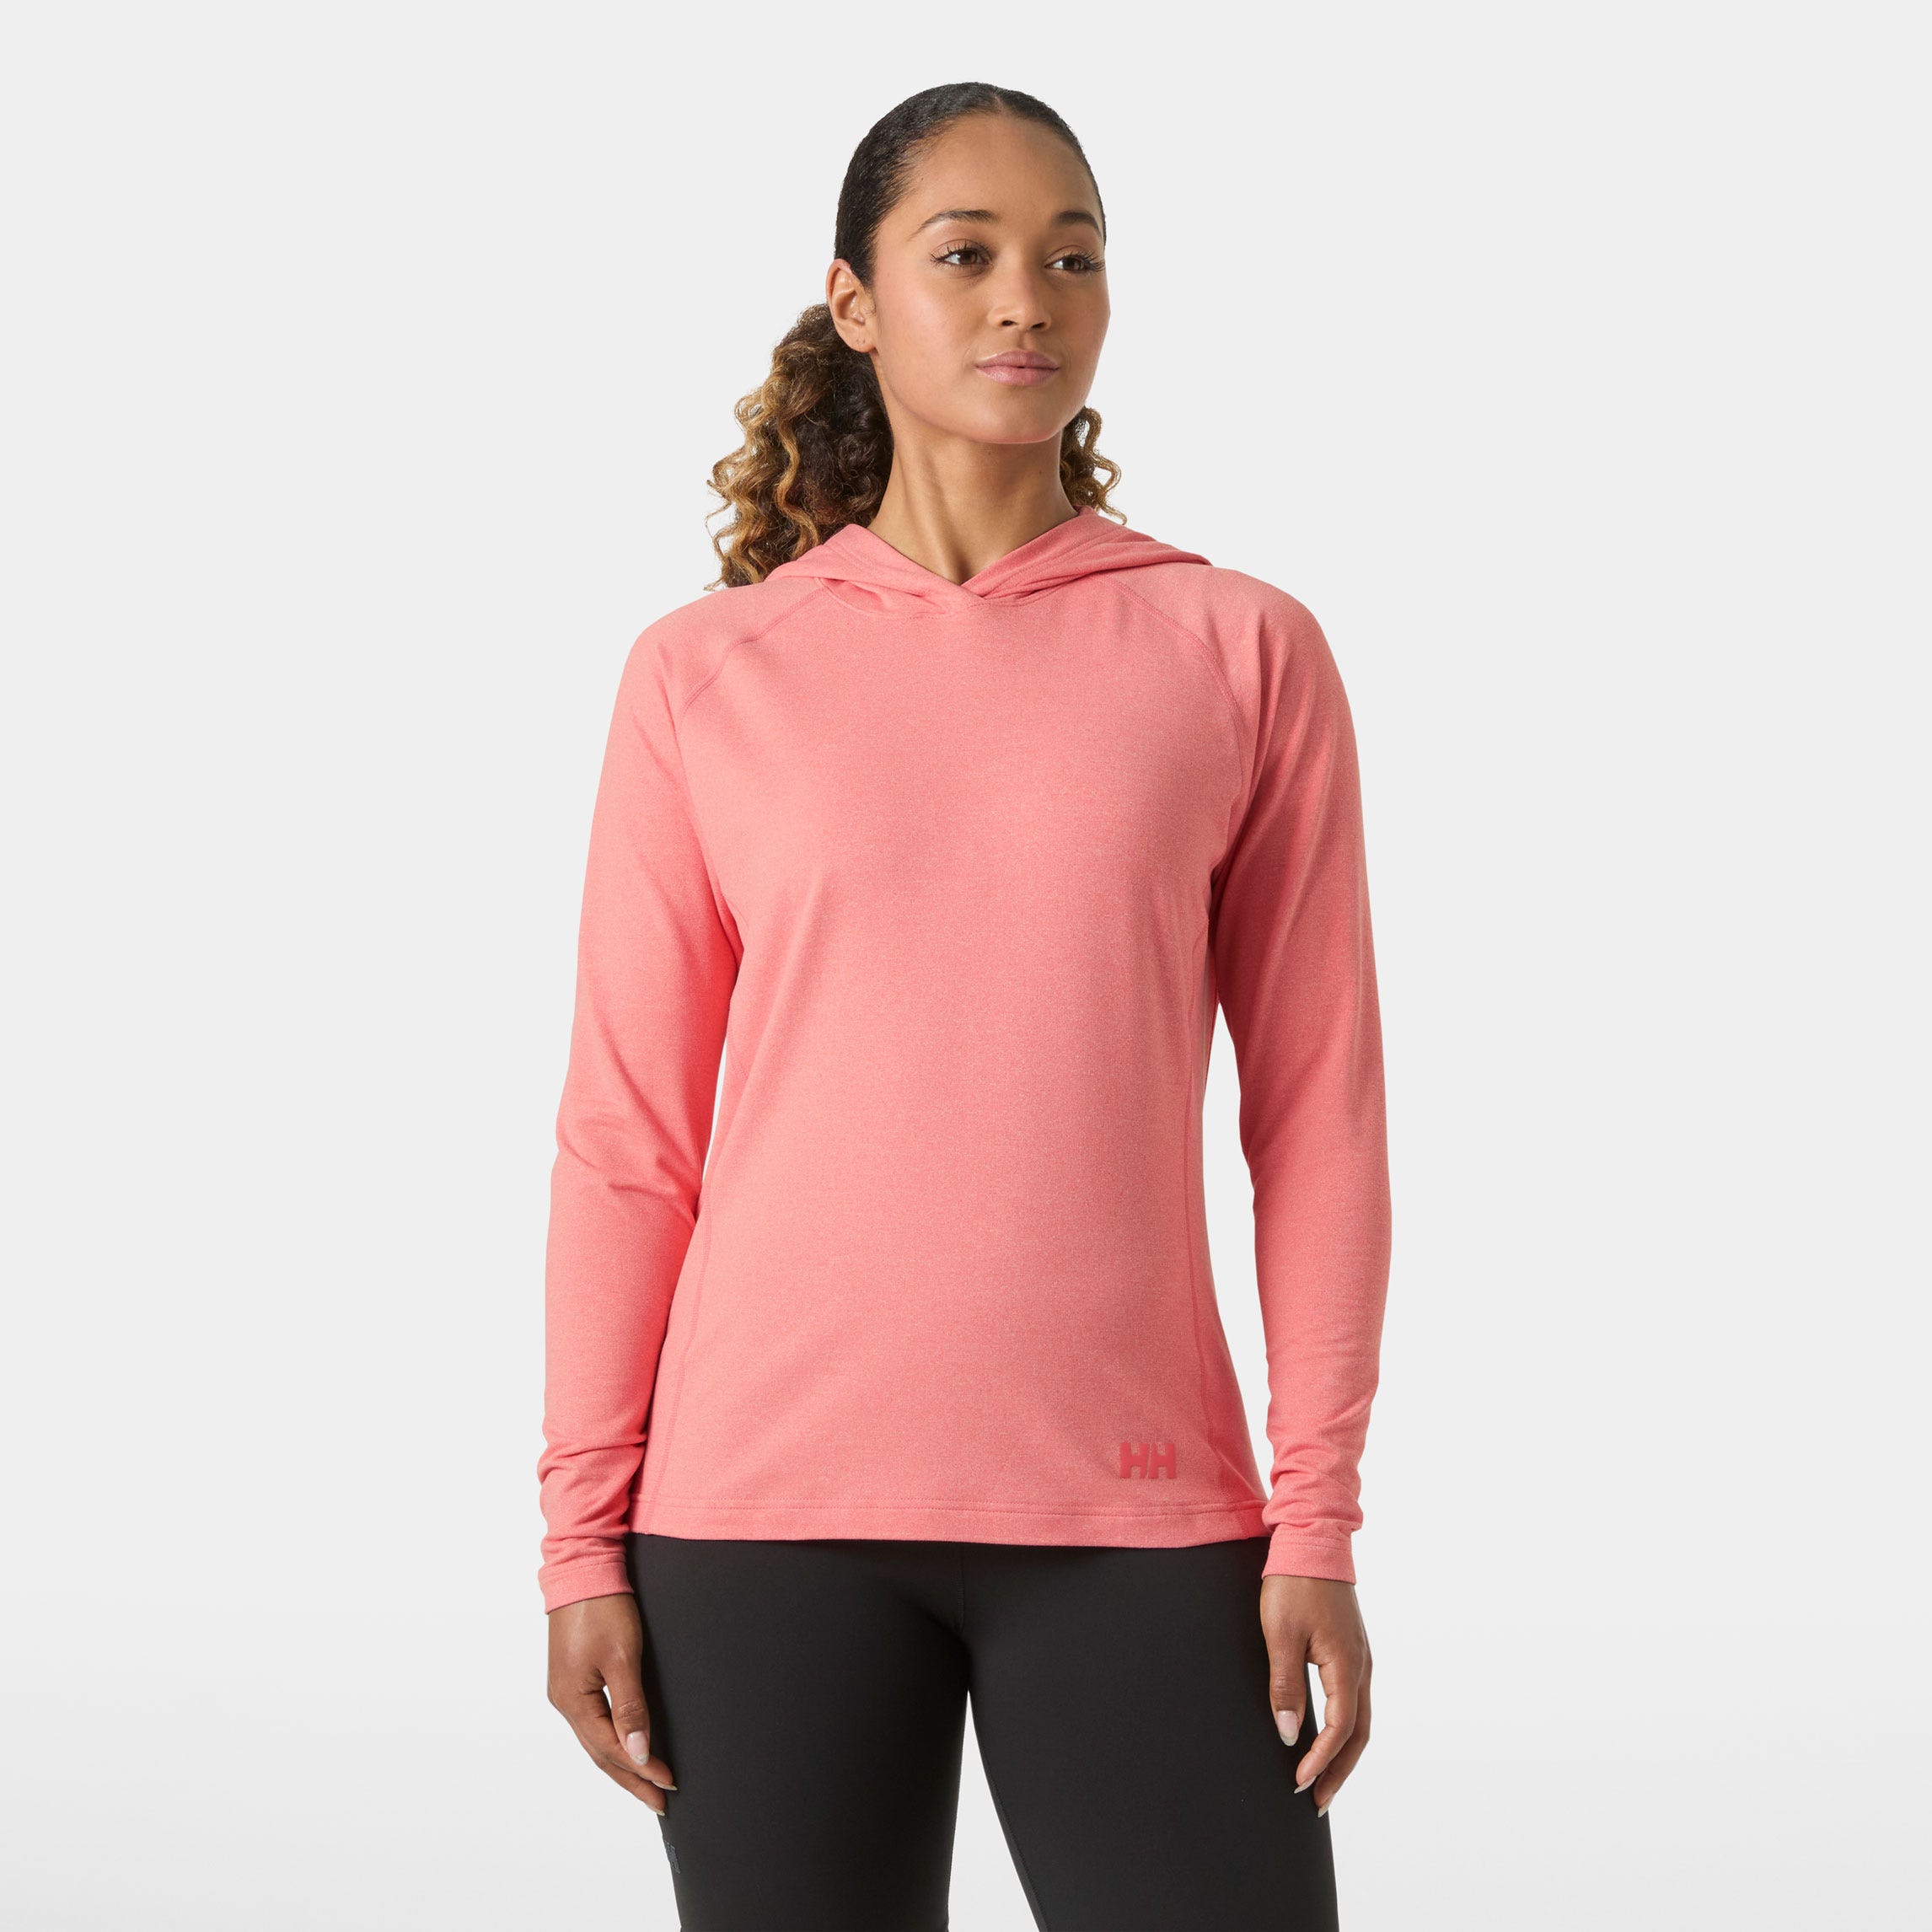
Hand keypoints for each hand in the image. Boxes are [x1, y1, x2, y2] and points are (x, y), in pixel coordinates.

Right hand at [546, 1592, 676, 1812]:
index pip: (612, 1749)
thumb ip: (630, 1708)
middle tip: (659, 1802)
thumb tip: (638, 1753)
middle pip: (600, 1753)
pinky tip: (624, 1746)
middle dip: (631, 1778)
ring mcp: (567, 1690)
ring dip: (621, 1763)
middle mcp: (565, 1701)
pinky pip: (594, 1721)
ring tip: (645, 1784)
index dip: (642, 1769)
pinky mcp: (574, 1677)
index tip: (669, 1784)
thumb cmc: (602, 1607)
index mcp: (573, 1701)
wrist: (584, 1567)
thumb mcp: (622, 1658)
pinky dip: (611, 1740)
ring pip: (596, 1740)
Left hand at [1259, 1575, 1371, 1814]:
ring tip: (1323, 1780)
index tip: (1299, 1782)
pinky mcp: (1352, 1650)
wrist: (1312, 1540)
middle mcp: (1361, 1666)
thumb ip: (1284, 1686)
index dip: (1321, 1760)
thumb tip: (1289, 1734)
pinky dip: (1345, 1729)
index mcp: (1346, 1665)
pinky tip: (1328, 1738)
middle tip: (1318, 1802)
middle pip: (1359, 1734)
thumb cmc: (1293, 1584)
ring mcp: (1360, 1658)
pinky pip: (1354, 1700)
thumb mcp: (1280, 1635)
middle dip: (1339, 1771)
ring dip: (1344, 1754)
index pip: (1340, 1729)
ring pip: (1360, 1719)